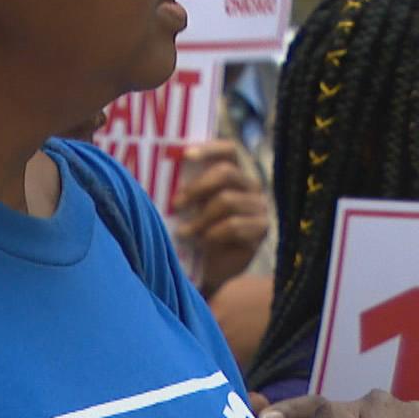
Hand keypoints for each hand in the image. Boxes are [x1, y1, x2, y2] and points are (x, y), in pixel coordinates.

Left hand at [172, 141, 269, 295]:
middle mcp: (251, 186)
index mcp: (234, 172)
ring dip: (200, 218)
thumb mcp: (186, 207)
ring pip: (227, 201)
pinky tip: (203, 242)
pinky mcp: (262, 229)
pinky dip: (213, 234)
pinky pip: (234, 226)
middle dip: (196, 187)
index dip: (209, 148)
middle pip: (227, 173)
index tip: (184, 154)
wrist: (209, 269)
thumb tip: (156, 168)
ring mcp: (260, 207)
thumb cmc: (194, 230)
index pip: (229, 150)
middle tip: (175, 204)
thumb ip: (180, 187)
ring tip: (183, 233)